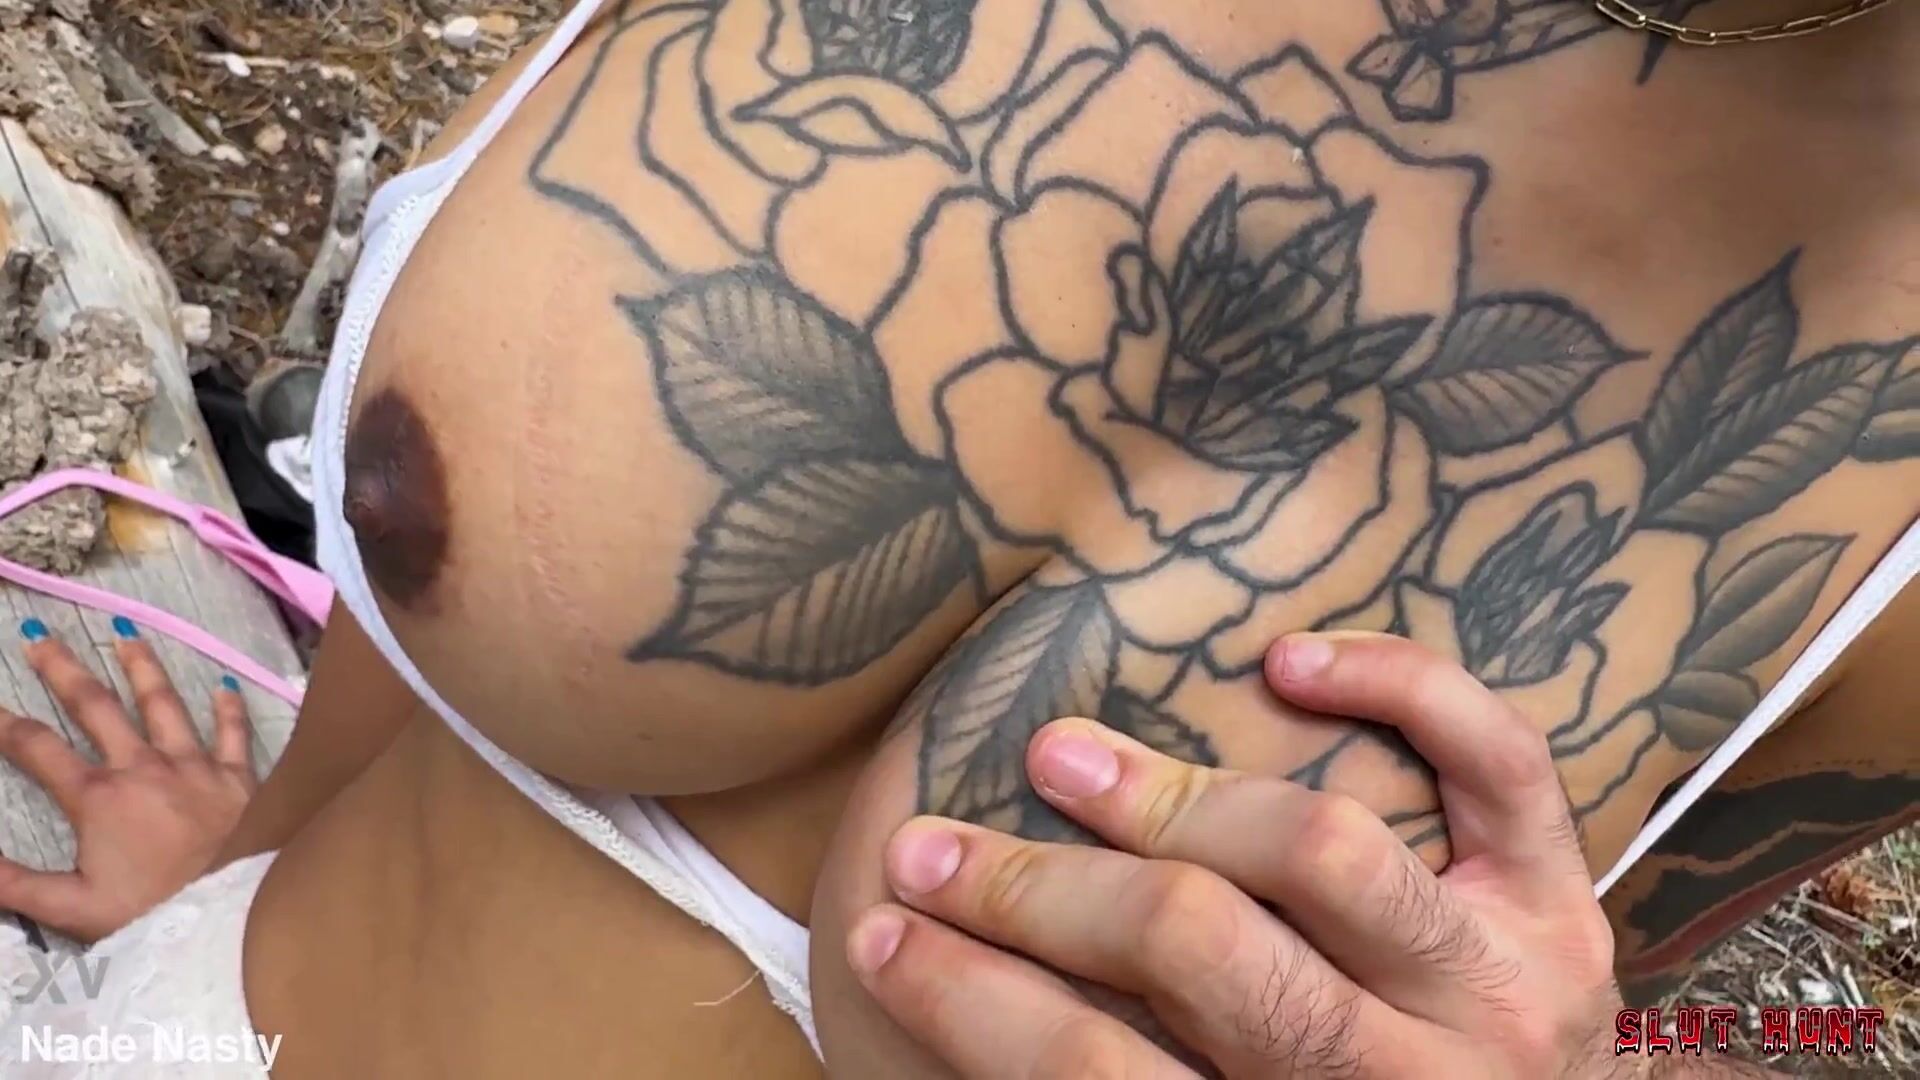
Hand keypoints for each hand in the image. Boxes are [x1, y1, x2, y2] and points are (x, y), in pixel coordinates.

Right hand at [0, 621, 254, 942]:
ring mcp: (195, 766)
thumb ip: (13, 882)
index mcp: (99, 797)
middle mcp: (145, 767)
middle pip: (97, 707)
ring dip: (143, 668)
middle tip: (40, 638)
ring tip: (127, 638)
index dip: (5, 725)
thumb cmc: (153, 911)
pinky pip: (233, 734)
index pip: (38, 749)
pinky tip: (225, 686)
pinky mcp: (238, 777)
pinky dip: (229, 709)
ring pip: (164, 705)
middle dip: (64, 670)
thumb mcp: (71, 907)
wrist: (236, 909)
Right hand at [844, 633, 1652, 1077]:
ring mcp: (1501, 977)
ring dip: (1169, 795)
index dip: (970, 1001)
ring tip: (1059, 754)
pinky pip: (1500, 764)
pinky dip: (1400, 688)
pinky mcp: (1567, 897)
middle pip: (1200, 950)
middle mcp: (1412, 1075)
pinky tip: (1290, 659)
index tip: (879, 933)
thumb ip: (1135, 1067)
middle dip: (1040, 889)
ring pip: (1322, 853)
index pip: (1103, 1077)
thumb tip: (966, 997)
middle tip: (935, 844)